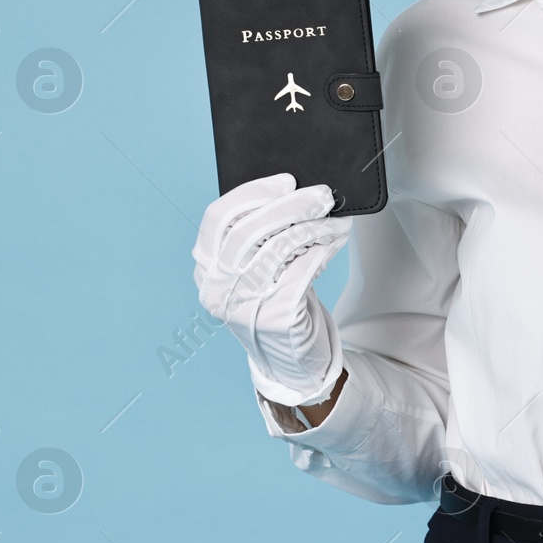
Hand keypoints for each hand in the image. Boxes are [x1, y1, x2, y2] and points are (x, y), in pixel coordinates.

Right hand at [192, 173, 351, 407]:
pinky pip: (302, 271)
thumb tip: (296, 192)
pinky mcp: (276, 317)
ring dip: (314, 227)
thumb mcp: (256, 270)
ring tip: (335, 220)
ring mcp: (243, 305)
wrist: (290, 361)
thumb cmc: (275, 303)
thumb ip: (260, 237)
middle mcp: (217, 288)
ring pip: (279, 248)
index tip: (285, 181)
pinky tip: (335, 241)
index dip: (252, 192)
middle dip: (291, 205)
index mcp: (206, 269)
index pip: (219, 218)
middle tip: (322, 195)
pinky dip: (322, 251)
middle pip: (250, 230)